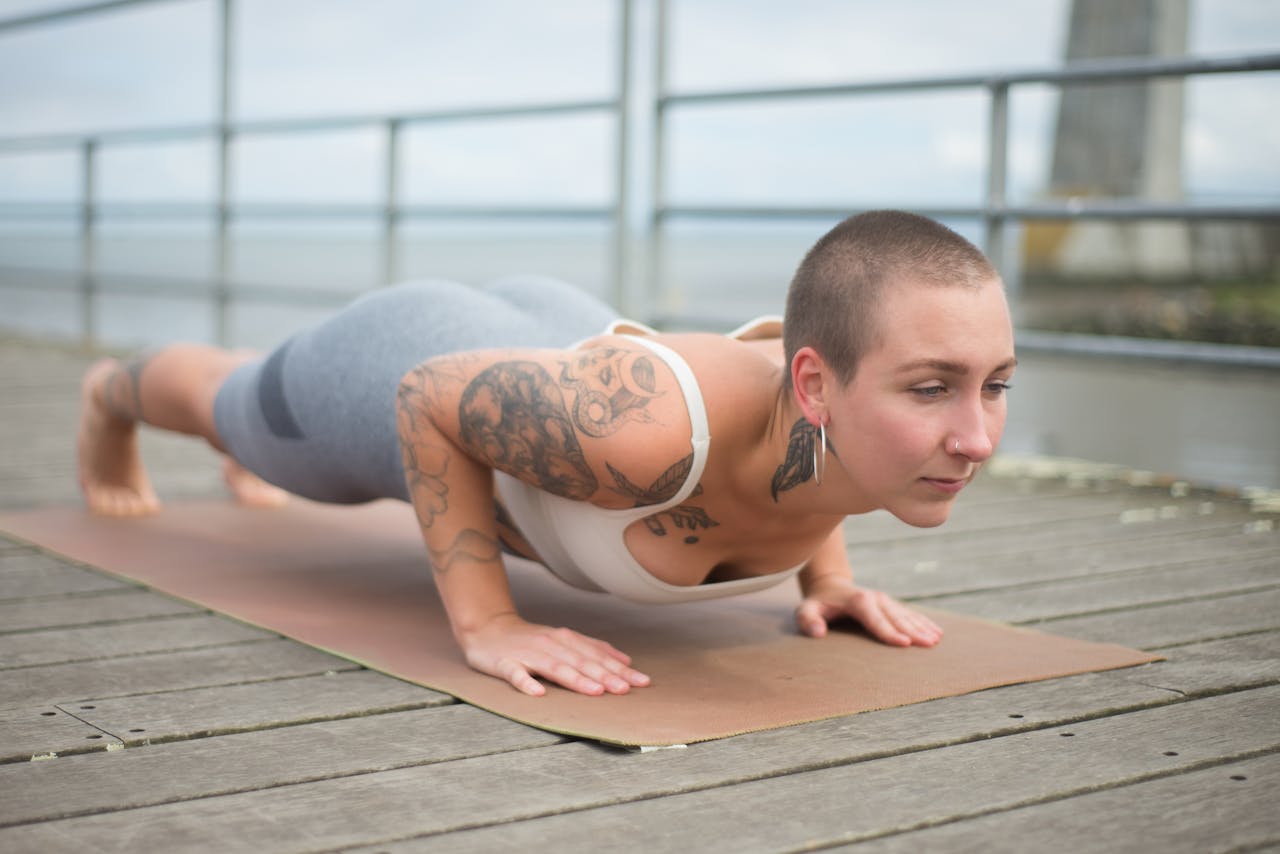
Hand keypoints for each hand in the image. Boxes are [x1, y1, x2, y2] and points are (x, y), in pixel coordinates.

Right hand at [460, 612, 651, 696]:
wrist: (487, 628)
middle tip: (625, 689)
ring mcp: (527, 654)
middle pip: (580, 662)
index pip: (596, 656)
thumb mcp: (563, 640)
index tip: (641, 682)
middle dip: (604, 675)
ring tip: (595, 691)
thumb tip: (624, 660)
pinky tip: (537, 693)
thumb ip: (591, 649)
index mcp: (565, 640)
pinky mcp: (505, 663)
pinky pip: (515, 675)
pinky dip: (526, 683)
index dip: (619, 669)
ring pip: (555, 668)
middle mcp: (550, 645)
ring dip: (576, 680)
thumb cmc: (529, 639)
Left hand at [796, 582, 941, 646]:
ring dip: (922, 627)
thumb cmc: (817, 603)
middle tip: (929, 645)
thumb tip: (818, 633)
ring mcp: (884, 600)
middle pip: (896, 617)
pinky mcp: (890, 604)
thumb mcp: (805, 610)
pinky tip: (937, 631)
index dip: (889, 631)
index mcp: (857, 601)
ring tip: (936, 639)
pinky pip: (909, 613)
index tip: (904, 643)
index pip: (875, 619)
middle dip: (913, 631)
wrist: (829, 585)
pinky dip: (923, 622)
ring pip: (906, 615)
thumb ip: (808, 620)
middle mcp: (875, 598)